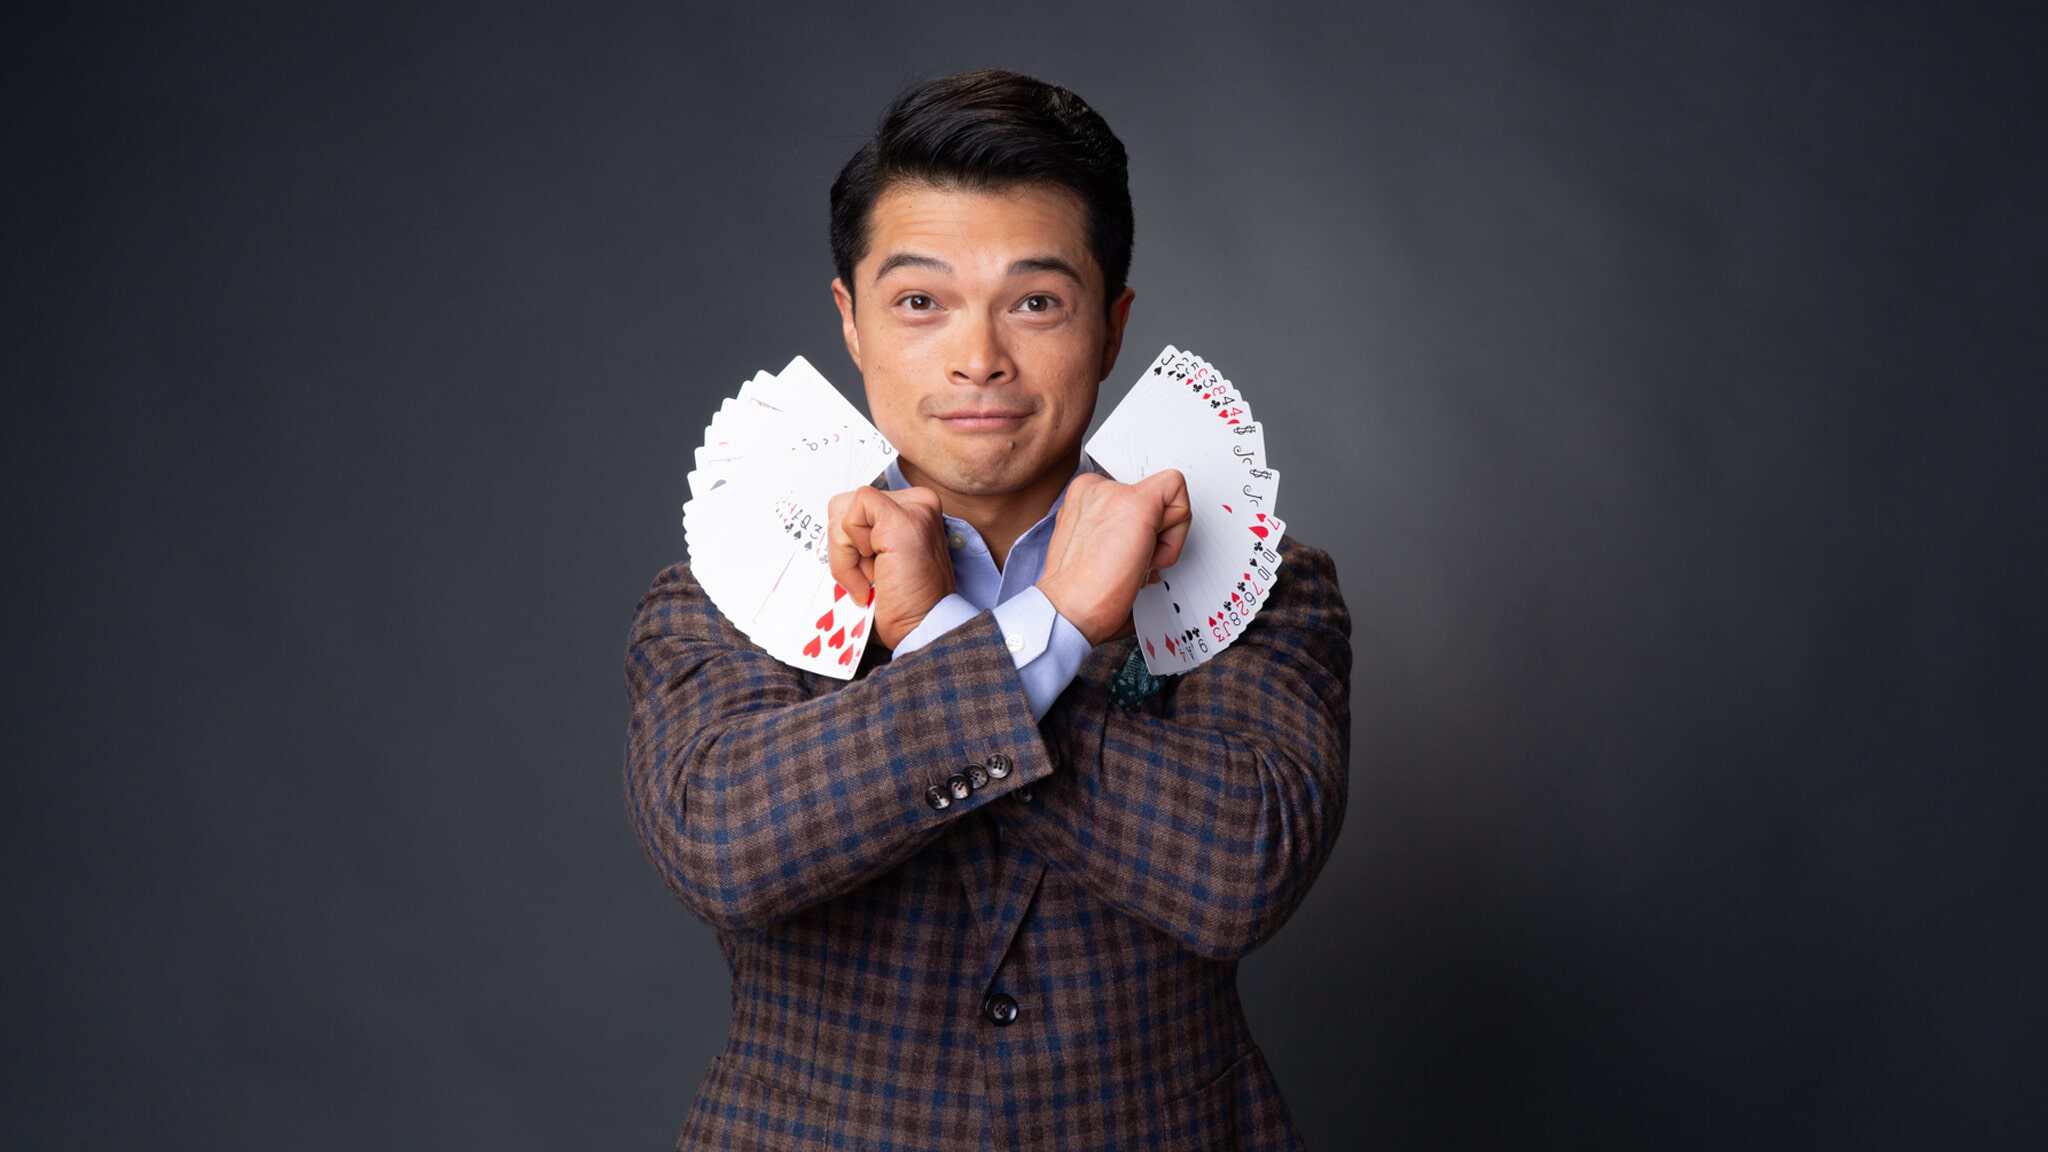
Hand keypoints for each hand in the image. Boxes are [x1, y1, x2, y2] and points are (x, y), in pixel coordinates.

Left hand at [826, 485, 953, 649]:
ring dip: (844, 555)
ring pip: (841, 510)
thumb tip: (828, 527)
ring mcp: (912, 508)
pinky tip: (871, 576)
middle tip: (869, 580)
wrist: (923, 629)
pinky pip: (847, 519)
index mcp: (913, 510)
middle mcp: (917, 503)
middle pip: (844, 506)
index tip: (871, 576)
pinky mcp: (900, 520)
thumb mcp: (876, 559)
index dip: (849, 544)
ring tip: (871, 580)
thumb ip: (861, 536)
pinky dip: (846, 554)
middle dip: (843, 549)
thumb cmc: (903, 605)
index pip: (856, 508)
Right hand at [1035, 470, 1191, 645]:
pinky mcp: (1138, 503)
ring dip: (1162, 541)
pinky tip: (1149, 558)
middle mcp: (1096, 488)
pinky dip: (1175, 537)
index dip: (1140, 532)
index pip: (1134, 497)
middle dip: (1154, 536)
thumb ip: (1112, 531)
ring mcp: (1115, 492)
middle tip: (1131, 563)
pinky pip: (1179, 499)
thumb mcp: (1088, 547)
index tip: (1124, 555)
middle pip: (1153, 499)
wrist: (1068, 609)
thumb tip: (1141, 536)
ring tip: (1134, 564)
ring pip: (1169, 500)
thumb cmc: (1078, 594)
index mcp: (1084, 497)